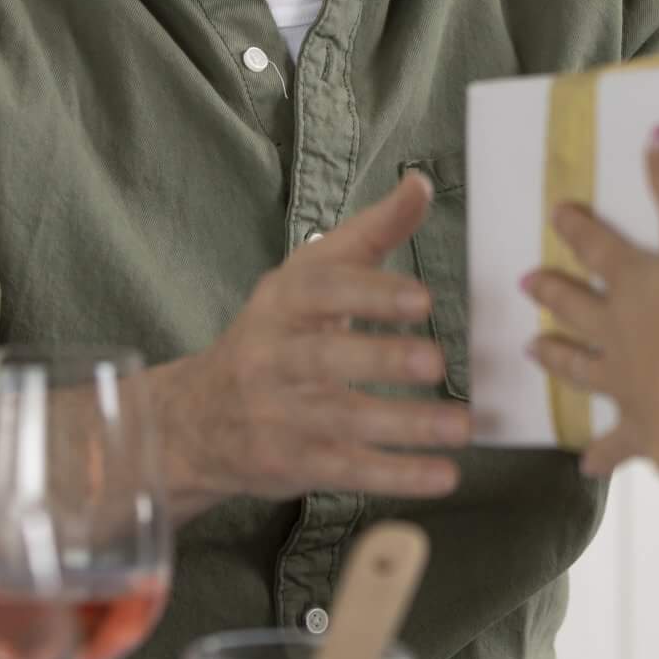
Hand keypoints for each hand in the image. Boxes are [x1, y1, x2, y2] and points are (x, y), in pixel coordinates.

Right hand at [155, 172, 470, 508]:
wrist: (196, 417)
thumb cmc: (277, 332)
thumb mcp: (311, 275)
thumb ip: (370, 233)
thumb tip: (421, 184)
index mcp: (283, 302)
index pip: (323, 292)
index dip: (371, 294)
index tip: (424, 298)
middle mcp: (273, 357)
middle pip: (325, 359)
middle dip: (380, 360)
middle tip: (437, 362)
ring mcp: (278, 414)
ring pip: (342, 420)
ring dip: (405, 425)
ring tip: (462, 426)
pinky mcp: (290, 463)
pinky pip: (346, 471)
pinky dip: (395, 475)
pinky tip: (443, 474)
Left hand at [524, 127, 658, 478]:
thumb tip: (657, 133)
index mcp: (631, 285)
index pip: (598, 249)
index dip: (578, 230)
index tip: (555, 215)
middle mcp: (617, 332)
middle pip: (579, 308)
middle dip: (554, 294)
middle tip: (525, 285)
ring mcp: (625, 383)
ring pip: (585, 367)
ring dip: (560, 359)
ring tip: (533, 353)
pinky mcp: (642, 429)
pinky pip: (617, 443)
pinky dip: (602, 453)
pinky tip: (587, 465)